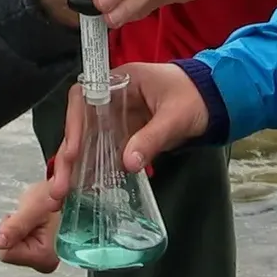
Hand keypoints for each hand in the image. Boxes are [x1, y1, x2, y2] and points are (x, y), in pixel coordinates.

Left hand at [0, 181, 60, 273]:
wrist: (62, 191)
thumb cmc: (52, 197)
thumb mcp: (33, 207)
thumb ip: (16, 226)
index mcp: (45, 257)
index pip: (7, 254)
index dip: (10, 231)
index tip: (23, 217)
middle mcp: (46, 263)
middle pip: (10, 252)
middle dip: (14, 231)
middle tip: (29, 217)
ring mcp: (44, 260)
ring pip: (13, 247)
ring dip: (18, 230)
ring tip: (32, 218)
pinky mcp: (40, 254)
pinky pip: (18, 244)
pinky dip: (21, 231)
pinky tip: (33, 222)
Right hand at [49, 62, 210, 201]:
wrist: (217, 99)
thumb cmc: (194, 97)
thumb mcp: (175, 117)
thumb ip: (151, 138)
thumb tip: (127, 164)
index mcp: (118, 82)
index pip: (84, 98)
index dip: (73, 124)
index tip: (72, 151)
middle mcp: (110, 99)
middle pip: (80, 124)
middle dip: (67, 156)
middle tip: (59, 186)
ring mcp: (116, 118)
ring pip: (87, 141)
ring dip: (75, 166)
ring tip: (62, 194)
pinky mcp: (124, 134)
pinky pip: (103, 152)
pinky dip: (94, 169)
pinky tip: (84, 189)